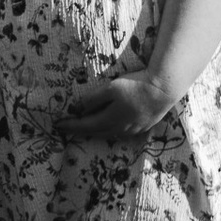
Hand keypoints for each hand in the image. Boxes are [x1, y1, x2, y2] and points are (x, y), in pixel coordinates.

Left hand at [54, 74, 180, 138]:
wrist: (163, 89)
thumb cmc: (136, 86)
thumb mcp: (111, 88)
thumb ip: (94, 99)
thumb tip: (79, 109)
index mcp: (110, 120)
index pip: (85, 125)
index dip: (70, 126)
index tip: (57, 125)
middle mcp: (119, 129)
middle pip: (95, 132)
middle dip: (80, 130)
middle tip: (67, 128)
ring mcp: (131, 130)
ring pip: (108, 134)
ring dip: (95, 131)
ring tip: (85, 128)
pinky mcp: (141, 127)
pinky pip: (119, 132)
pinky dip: (109, 131)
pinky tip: (108, 127)